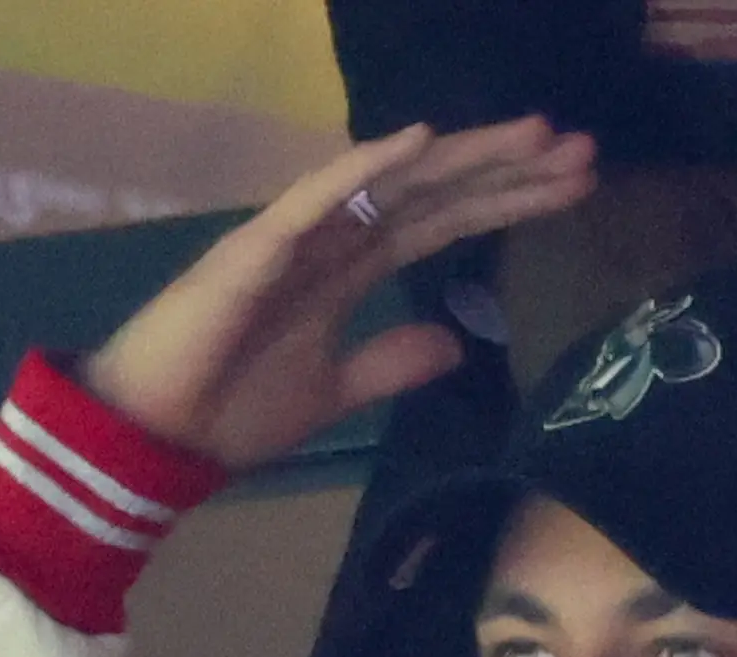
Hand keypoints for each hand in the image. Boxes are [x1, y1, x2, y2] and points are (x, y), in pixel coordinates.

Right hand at [85, 116, 595, 468]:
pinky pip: (319, 199)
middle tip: (583, 148)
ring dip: (463, 157)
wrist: (152, 439)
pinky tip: (419, 142)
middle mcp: (330, 239)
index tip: (574, 187)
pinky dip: (366, 167)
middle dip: (507, 170)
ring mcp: (294, 237)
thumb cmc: (229, 412)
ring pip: (392, 182)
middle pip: (434, 192)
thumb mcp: (333, 391)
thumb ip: (391, 363)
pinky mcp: (256, 250)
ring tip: (535, 136)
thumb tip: (456, 343)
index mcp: (348, 270)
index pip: (444, 223)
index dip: (507, 202)